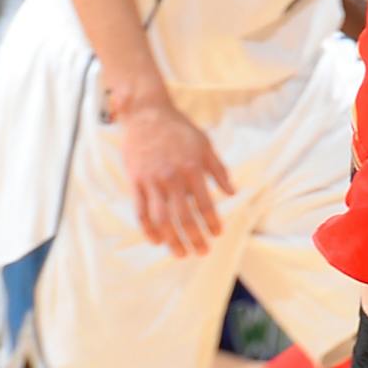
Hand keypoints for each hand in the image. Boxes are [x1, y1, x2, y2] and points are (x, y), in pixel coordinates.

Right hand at [116, 97, 232, 256]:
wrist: (146, 114)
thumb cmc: (179, 130)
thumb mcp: (205, 145)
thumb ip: (218, 170)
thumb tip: (232, 192)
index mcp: (192, 170)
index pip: (204, 204)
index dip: (211, 222)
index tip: (217, 234)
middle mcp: (172, 178)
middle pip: (184, 216)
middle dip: (194, 238)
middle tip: (202, 252)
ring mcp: (151, 181)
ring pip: (162, 218)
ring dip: (172, 239)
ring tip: (181, 254)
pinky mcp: (135, 181)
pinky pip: (140, 211)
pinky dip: (148, 228)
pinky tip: (157, 240)